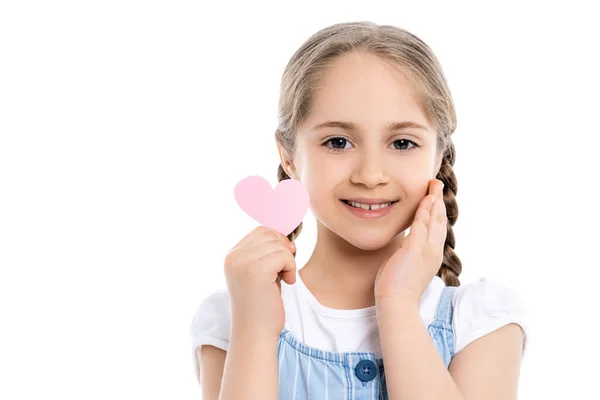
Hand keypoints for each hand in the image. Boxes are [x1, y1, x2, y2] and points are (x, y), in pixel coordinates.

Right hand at [224, 226, 296, 337]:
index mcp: (231, 256)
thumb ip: (263, 254)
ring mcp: (243, 262)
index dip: (277, 242)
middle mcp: (233, 256)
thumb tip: (285, 235)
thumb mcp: (258, 274)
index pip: (260, 232)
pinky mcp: (256, 270)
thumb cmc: (261, 306)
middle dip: (284, 250)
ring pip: (279, 244)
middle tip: (285, 270)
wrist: (255, 333)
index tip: (282, 262)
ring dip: (288, 261)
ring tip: (284, 278)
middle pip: (270, 234)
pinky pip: (285, 256)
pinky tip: (287, 283)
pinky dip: (291, 268)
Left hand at [374, 179, 446, 305]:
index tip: (434, 198)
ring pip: (433, 220)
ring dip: (434, 200)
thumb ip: (407, 254)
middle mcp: (433, 251)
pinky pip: (422, 225)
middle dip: (438, 200)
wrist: (396, 304)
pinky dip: (424, 210)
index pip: (436, 229)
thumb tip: (402, 248)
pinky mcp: (415, 250)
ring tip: (434, 185)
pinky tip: (426, 199)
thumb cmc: (397, 288)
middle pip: (439, 220)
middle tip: (437, 184)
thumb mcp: (405, 266)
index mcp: (432, 256)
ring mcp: (426, 250)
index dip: (436, 212)